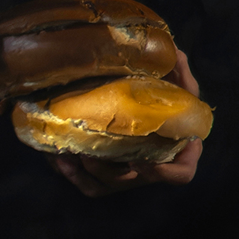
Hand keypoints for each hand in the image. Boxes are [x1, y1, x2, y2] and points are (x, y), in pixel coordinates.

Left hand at [49, 49, 204, 196]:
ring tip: (70, 153)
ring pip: (106, 185)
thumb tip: (174, 53)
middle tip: (90, 153)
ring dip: (87, 172)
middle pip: (132, 181)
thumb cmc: (164, 100)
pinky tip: (58, 157)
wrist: (143, 105)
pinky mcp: (104, 175)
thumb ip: (178, 73)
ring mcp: (126, 174)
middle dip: (108, 171)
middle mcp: (150, 168)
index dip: (163, 173)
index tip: (138, 158)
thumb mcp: (176, 86)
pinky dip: (72, 174)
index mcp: (176, 151)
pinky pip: (88, 184)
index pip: (180, 174)